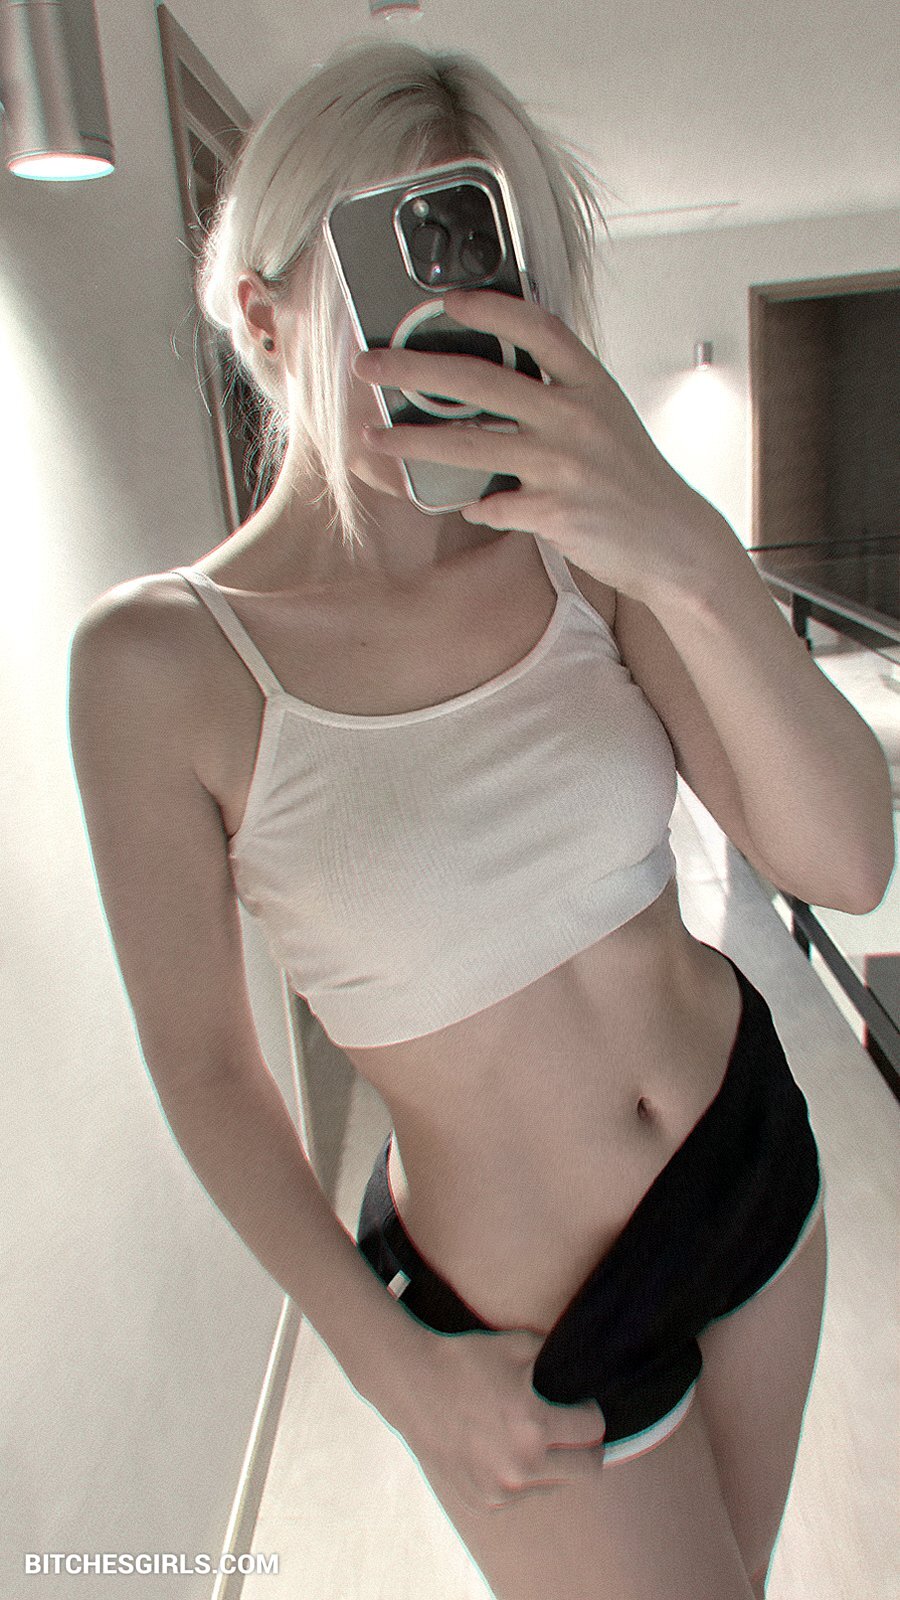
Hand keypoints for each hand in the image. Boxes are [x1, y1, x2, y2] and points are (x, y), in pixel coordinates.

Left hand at [352, 286, 726, 605]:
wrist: (672, 539)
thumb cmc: (633, 478)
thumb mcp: (608, 417)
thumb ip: (561, 392)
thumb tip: (499, 378)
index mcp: (590, 383)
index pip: (536, 327)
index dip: (489, 309)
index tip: (447, 301)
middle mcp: (575, 417)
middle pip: (479, 379)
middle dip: (414, 369)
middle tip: (369, 366)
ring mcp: (562, 465)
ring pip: (468, 445)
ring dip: (412, 442)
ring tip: (374, 437)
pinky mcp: (553, 512)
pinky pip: (492, 505)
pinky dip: (475, 506)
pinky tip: (468, 506)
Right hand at [384, 1325, 605, 1515]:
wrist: (412, 1384)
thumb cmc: (466, 1360)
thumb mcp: (518, 1345)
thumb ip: (557, 1355)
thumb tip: (587, 1361)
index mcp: (534, 1427)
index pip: (593, 1430)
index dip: (592, 1412)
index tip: (582, 1405)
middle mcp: (521, 1468)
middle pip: (588, 1469)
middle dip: (588, 1446)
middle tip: (575, 1429)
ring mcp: (501, 1491)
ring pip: (556, 1485)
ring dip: (555, 1464)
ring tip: (535, 1438)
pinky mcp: (483, 1503)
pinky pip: (523, 1497)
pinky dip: (524, 1478)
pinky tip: (507, 1451)